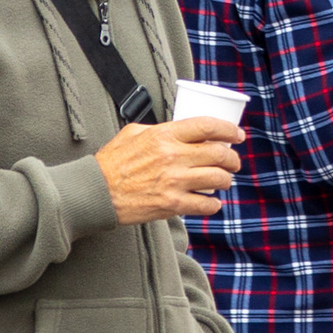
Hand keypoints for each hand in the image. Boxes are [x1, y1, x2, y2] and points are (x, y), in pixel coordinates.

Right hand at [96, 117, 243, 223]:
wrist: (95, 191)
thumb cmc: (112, 162)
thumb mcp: (133, 134)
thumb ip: (160, 130)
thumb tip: (182, 129)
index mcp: (163, 136)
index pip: (207, 127)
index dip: (229, 130)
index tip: (237, 135)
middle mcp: (172, 157)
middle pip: (220, 155)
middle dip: (233, 159)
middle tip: (233, 162)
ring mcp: (174, 182)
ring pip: (219, 179)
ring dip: (226, 181)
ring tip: (222, 181)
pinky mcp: (172, 204)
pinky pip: (207, 205)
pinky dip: (213, 204)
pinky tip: (210, 201)